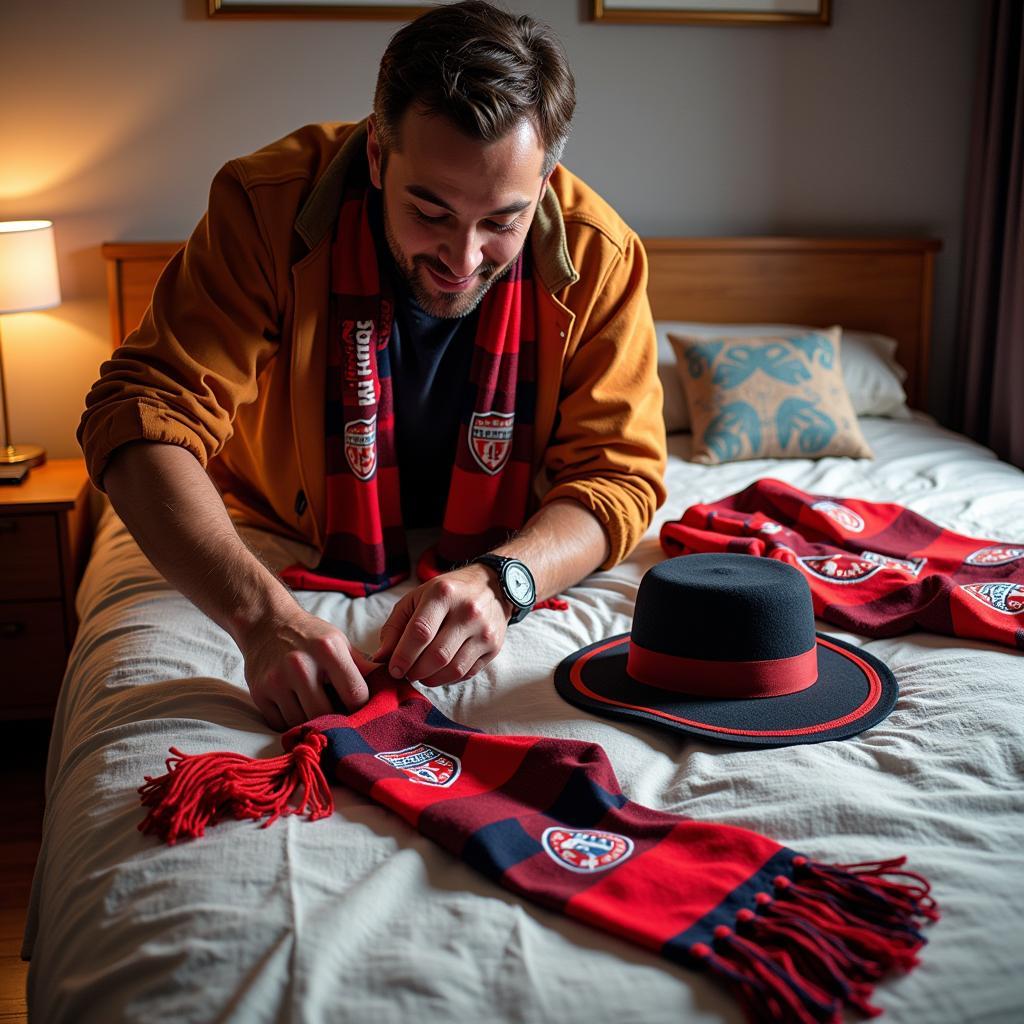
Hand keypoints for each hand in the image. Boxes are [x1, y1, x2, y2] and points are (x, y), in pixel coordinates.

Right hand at [237, 605, 374, 730]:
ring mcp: (277, 680)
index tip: (360, 708)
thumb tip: (393, 687)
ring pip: (302, 722)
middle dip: (335, 719)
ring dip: (311, 722)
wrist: (266, 623)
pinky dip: (290, 722)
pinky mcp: (259, 693)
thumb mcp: (339, 642)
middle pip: (326, 714)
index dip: (361, 707)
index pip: (355, 695)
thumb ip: (362, 667)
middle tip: (339, 717)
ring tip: (315, 709)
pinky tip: (296, 707)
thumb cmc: (310, 636)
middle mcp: (301, 665)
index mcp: (328, 650)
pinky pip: (280, 723)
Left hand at [373, 565, 509, 686]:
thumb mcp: (415, 598)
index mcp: (443, 594)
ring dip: (431, 678)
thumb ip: (395, 626)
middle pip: (437, 655)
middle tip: (406, 673)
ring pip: (453, 668)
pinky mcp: (494, 646)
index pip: (420, 632)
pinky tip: (439, 672)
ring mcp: (484, 630)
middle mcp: (467, 611)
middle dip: (416, 671)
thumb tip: (382, 658)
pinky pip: (467, 673)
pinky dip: (448, 678)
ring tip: (421, 674)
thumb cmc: (446, 593)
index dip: (403, 656)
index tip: (393, 669)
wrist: (491, 585)